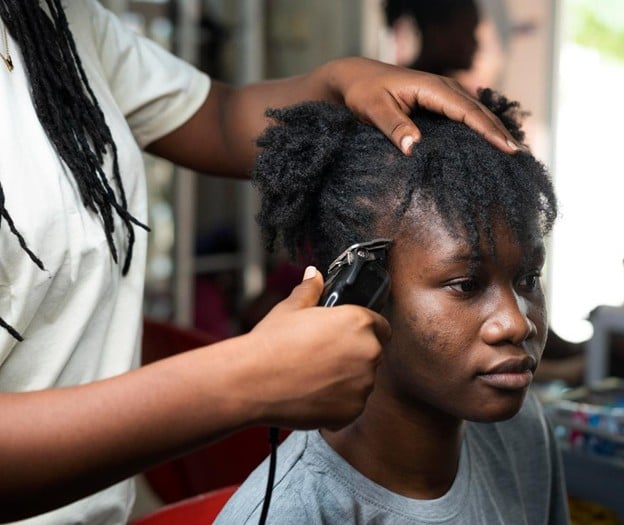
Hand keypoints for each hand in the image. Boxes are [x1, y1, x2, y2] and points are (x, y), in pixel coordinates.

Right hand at [247, 267, 390, 429]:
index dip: (365, 330)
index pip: (381, 326)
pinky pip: (351, 403)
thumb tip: (314, 275)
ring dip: (346, 379)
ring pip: (362, 380)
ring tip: (314, 375)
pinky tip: (312, 392)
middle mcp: (368, 352)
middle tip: (324, 356)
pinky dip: (337, 401)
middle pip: (372, 353)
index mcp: (359, 322)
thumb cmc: (272, 344)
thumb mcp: (291, 308)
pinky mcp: (353, 410)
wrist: (253, 382)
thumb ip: (310, 290)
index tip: (348, 336)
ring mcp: (363, 384)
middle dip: (353, 354)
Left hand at [322, 57, 522, 154]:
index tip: (505, 147)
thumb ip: (393, 126)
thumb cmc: (363, 92)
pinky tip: (489, 142)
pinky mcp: (438, 102)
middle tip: (517, 155)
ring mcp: (442, 94)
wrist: (355, 78)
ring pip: (475, 112)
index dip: (487, 130)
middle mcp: (442, 88)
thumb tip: (413, 146)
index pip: (466, 111)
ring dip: (493, 129)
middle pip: (477, 111)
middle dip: (499, 131)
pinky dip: (480, 127)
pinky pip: (465, 114)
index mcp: (432, 87)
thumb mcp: (373, 109)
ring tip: (511, 151)